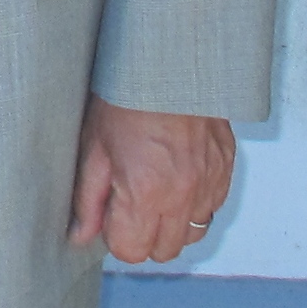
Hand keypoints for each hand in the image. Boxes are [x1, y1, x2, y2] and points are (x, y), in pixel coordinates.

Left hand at [68, 97, 234, 263]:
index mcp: (145, 192)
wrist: (167, 56)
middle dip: (145, 234)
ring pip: (194, 233)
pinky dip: (197, 200)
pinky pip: (213, 205)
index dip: (116, 235)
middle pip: (164, 251)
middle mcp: (182, 194)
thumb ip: (87, 199)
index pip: (131, 251)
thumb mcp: (94, 146)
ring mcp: (209, 181)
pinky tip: (179, 176)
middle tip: (132, 201)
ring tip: (157, 190)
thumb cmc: (127, 94)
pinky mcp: (225, 165)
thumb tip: (81, 235)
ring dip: (174, 222)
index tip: (111, 213)